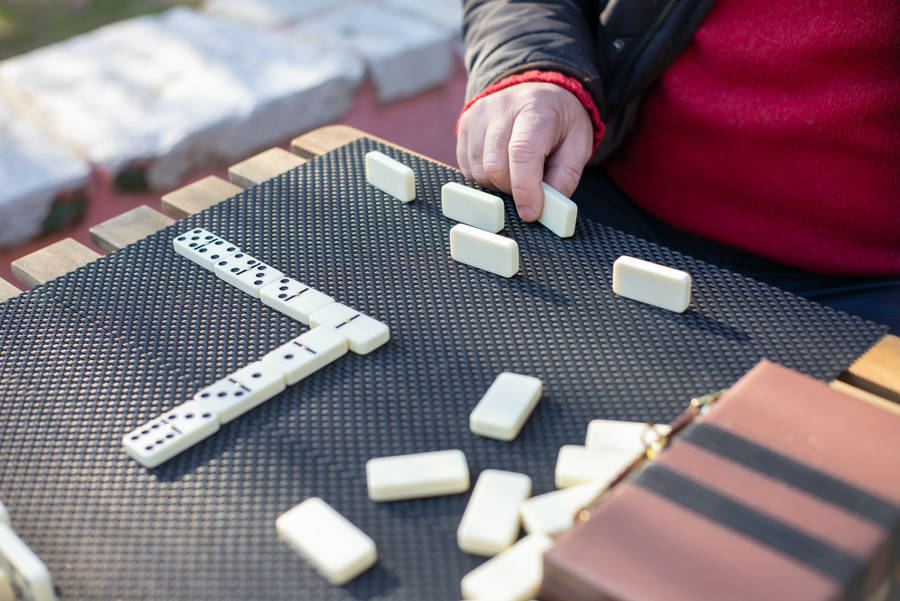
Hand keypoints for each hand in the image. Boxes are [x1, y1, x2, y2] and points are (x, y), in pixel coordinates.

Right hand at [456, 82, 592, 220]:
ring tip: (516, 173)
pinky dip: (484, 178)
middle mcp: (501, 108)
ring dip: (497, 184)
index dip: (525, 189)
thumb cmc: (560, 121)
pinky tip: (501, 166)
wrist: (537, 89)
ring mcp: (478, 116)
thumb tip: (547, 210)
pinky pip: (468, 168)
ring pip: (479, 171)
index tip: (531, 213)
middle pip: (495, 167)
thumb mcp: (577, 144)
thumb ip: (564, 178)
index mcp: (535, 109)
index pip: (522, 153)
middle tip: (530, 187)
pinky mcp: (464, 125)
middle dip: (512, 189)